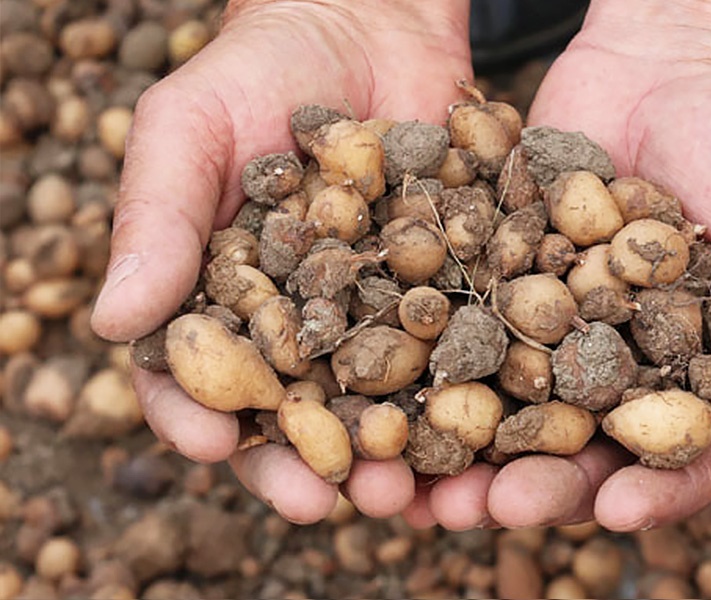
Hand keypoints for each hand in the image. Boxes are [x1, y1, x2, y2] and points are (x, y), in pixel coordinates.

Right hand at [90, 0, 472, 523]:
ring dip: (394, 454)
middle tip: (326, 505)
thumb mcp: (188, 130)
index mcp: (222, 304)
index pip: (199, 377)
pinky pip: (462, 349)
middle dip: (308, 463)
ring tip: (408, 493)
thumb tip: (108, 327)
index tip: (209, 446)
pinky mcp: (450, 290)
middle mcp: (303, 326)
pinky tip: (485, 429)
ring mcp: (380, 313)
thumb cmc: (257, 71)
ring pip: (384, 402)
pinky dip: (471, 392)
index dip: (198, 417)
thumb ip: (154, 222)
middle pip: (299, 414)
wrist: (366, 22)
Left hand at [406, 0, 710, 530]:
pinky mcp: (502, 280)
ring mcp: (558, 326)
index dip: (650, 491)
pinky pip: (462, 331)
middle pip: (580, 447)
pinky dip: (428, 365)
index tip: (611, 510)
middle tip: (491, 510)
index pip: (678, 457)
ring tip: (422, 488)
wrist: (678, 58)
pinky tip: (390, 395)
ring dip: (467, 450)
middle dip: (537, 485)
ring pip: (510, 405)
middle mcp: (624, 365)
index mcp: (700, 378)